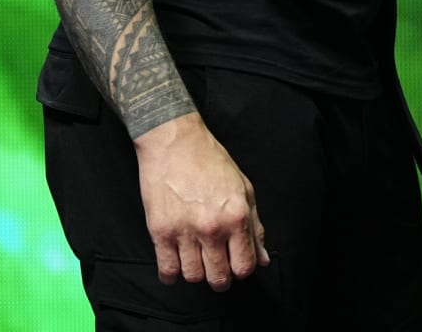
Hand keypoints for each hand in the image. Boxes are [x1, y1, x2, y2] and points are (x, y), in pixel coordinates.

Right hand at [134, 113, 269, 287]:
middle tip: (217, 270)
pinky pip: (167, 270)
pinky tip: (175, 265)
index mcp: (236, 216)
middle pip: (218, 277)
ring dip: (196, 274)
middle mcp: (212, 228)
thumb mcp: (243, 188)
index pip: (244, 265)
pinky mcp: (160, 232)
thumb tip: (261, 258)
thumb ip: (255, 227)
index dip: (242, 271)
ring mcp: (184, 232)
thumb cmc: (210, 161)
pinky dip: (171, 275)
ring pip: (193, 277)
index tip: (236, 266)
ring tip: (196, 261)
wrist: (175, 142)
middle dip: (220, 279)